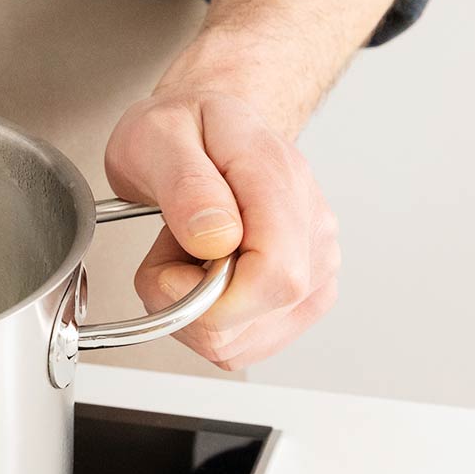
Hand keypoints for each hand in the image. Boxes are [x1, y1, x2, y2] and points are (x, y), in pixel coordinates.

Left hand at [103, 86, 340, 369]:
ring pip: (244, 342)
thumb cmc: (183, 129)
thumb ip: (186, 186)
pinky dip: (207, 324)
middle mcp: (312, 228)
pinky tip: (203, 278)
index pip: (275, 276)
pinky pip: (243, 344)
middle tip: (169, 250)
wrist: (204, 129)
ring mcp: (315, 265)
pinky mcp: (303, 296)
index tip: (169, 270)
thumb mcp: (158, 136)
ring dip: (192, 315)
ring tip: (186, 256)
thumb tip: (216, 238)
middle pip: (257, 318)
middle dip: (187, 304)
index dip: (209, 297)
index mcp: (279, 180)